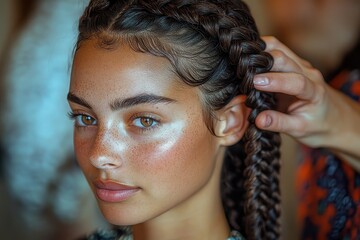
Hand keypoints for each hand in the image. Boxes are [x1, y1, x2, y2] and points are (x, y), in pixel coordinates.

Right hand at [254, 37, 359, 158]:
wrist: (334, 118)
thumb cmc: (318, 125)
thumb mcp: (300, 130)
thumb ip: (279, 124)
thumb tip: (259, 119)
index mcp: (313, 91)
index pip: (295, 81)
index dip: (275, 81)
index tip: (255, 83)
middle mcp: (308, 73)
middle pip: (284, 58)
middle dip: (262, 62)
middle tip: (242, 71)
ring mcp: (301, 65)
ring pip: (279, 48)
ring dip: (261, 51)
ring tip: (242, 61)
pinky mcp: (293, 64)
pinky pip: (277, 50)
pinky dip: (261, 51)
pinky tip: (249, 58)